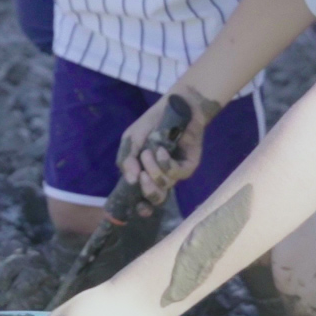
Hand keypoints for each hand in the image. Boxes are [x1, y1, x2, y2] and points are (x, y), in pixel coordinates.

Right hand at [118, 90, 211, 206]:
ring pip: (164, 184)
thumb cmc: (151, 123)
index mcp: (144, 173)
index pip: (142, 198)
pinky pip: (176, 173)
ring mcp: (175, 172)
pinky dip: (165, 163)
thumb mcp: (132, 140)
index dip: (140, 207)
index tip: (137, 208)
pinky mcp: (188, 165)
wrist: (176, 107)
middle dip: (147, 189)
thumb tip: (131, 181)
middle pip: (156, 198)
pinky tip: (162, 150)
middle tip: (142, 174)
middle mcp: (160, 176)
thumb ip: (127, 160)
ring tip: (149, 151)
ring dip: (153, 169)